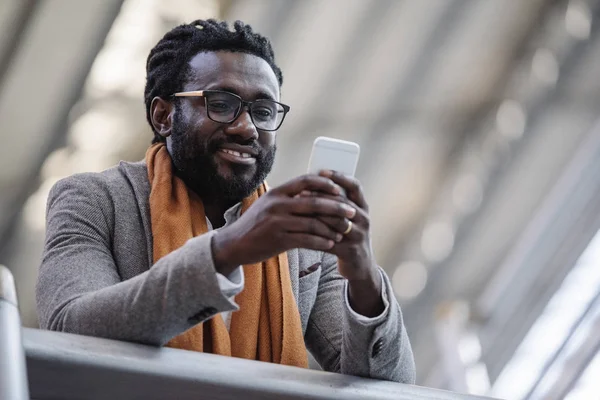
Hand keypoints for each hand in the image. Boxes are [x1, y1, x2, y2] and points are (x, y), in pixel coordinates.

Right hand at [211, 174, 356, 275]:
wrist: (234, 244)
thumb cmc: (255, 224)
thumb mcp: (268, 204)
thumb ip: (289, 198)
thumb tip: (314, 190)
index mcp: (277, 193)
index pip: (306, 180)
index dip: (326, 184)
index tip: (340, 190)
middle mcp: (277, 205)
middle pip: (314, 202)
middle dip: (336, 208)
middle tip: (352, 212)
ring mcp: (277, 223)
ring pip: (312, 224)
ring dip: (331, 229)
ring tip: (343, 232)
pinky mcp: (278, 240)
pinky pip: (306, 240)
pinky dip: (321, 242)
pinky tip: (330, 244)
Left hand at [301, 171, 376, 280]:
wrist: (360, 266)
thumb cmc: (347, 237)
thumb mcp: (347, 217)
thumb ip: (335, 203)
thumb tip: (311, 183)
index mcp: (362, 207)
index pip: (355, 186)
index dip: (339, 177)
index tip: (321, 171)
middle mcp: (363, 219)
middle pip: (343, 202)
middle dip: (321, 196)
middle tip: (302, 192)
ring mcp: (359, 236)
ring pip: (337, 221)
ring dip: (317, 215)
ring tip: (299, 211)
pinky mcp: (350, 251)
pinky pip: (330, 242)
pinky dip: (315, 237)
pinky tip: (301, 233)